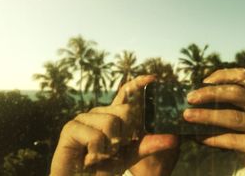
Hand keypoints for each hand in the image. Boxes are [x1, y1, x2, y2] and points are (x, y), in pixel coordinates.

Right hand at [50, 75, 177, 175]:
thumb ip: (150, 144)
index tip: (153, 78)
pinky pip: (96, 137)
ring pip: (111, 124)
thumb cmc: (105, 166)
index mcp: (113, 115)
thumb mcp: (131, 154)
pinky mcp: (71, 128)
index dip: (139, 83)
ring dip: (111, 148)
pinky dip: (97, 153)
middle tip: (115, 150)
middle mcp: (99, 112)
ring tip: (101, 155)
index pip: (127, 93)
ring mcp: (84, 118)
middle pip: (126, 111)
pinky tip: (88, 159)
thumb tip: (174, 139)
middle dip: (126, 135)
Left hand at [183, 68, 244, 175]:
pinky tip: (198, 138)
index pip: (244, 76)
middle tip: (190, 98)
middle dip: (210, 93)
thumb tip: (194, 97)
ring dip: (207, 115)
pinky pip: (233, 139)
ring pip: (233, 116)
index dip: (223, 75)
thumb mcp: (239, 119)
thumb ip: (225, 106)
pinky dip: (213, 138)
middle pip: (237, 93)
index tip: (203, 80)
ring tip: (187, 116)